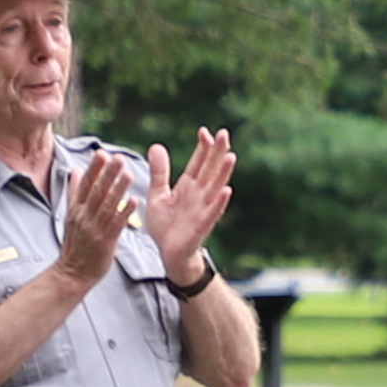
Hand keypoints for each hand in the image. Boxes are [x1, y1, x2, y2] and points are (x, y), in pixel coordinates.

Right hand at [46, 141, 142, 285]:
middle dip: (108, 174)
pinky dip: (125, 212)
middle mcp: (84, 217)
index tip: (101, 153)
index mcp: (76, 209)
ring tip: (128, 174)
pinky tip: (134, 201)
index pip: (85, 185)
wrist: (72, 273)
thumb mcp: (71, 216)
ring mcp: (94, 229)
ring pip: (107, 206)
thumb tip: (75, 169)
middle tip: (118, 157)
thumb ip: (75, 192)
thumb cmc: (75, 244)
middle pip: (96, 192)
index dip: (94, 169)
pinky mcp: (105, 242)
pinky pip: (116, 224)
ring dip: (118, 189)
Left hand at [143, 127, 238, 280]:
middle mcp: (199, 194)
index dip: (202, 148)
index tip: (204, 131)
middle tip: (224, 133)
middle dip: (217, 152)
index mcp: (188, 186)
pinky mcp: (202, 224)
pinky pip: (212, 211)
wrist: (168, 254)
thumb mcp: (157, 195)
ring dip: (223, 172)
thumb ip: (159, 172)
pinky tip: (226, 189)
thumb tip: (156, 146)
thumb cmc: (165, 225)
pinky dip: (219, 201)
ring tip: (230, 156)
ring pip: (215, 187)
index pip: (198, 163)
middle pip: (210, 170)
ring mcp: (203, 209)